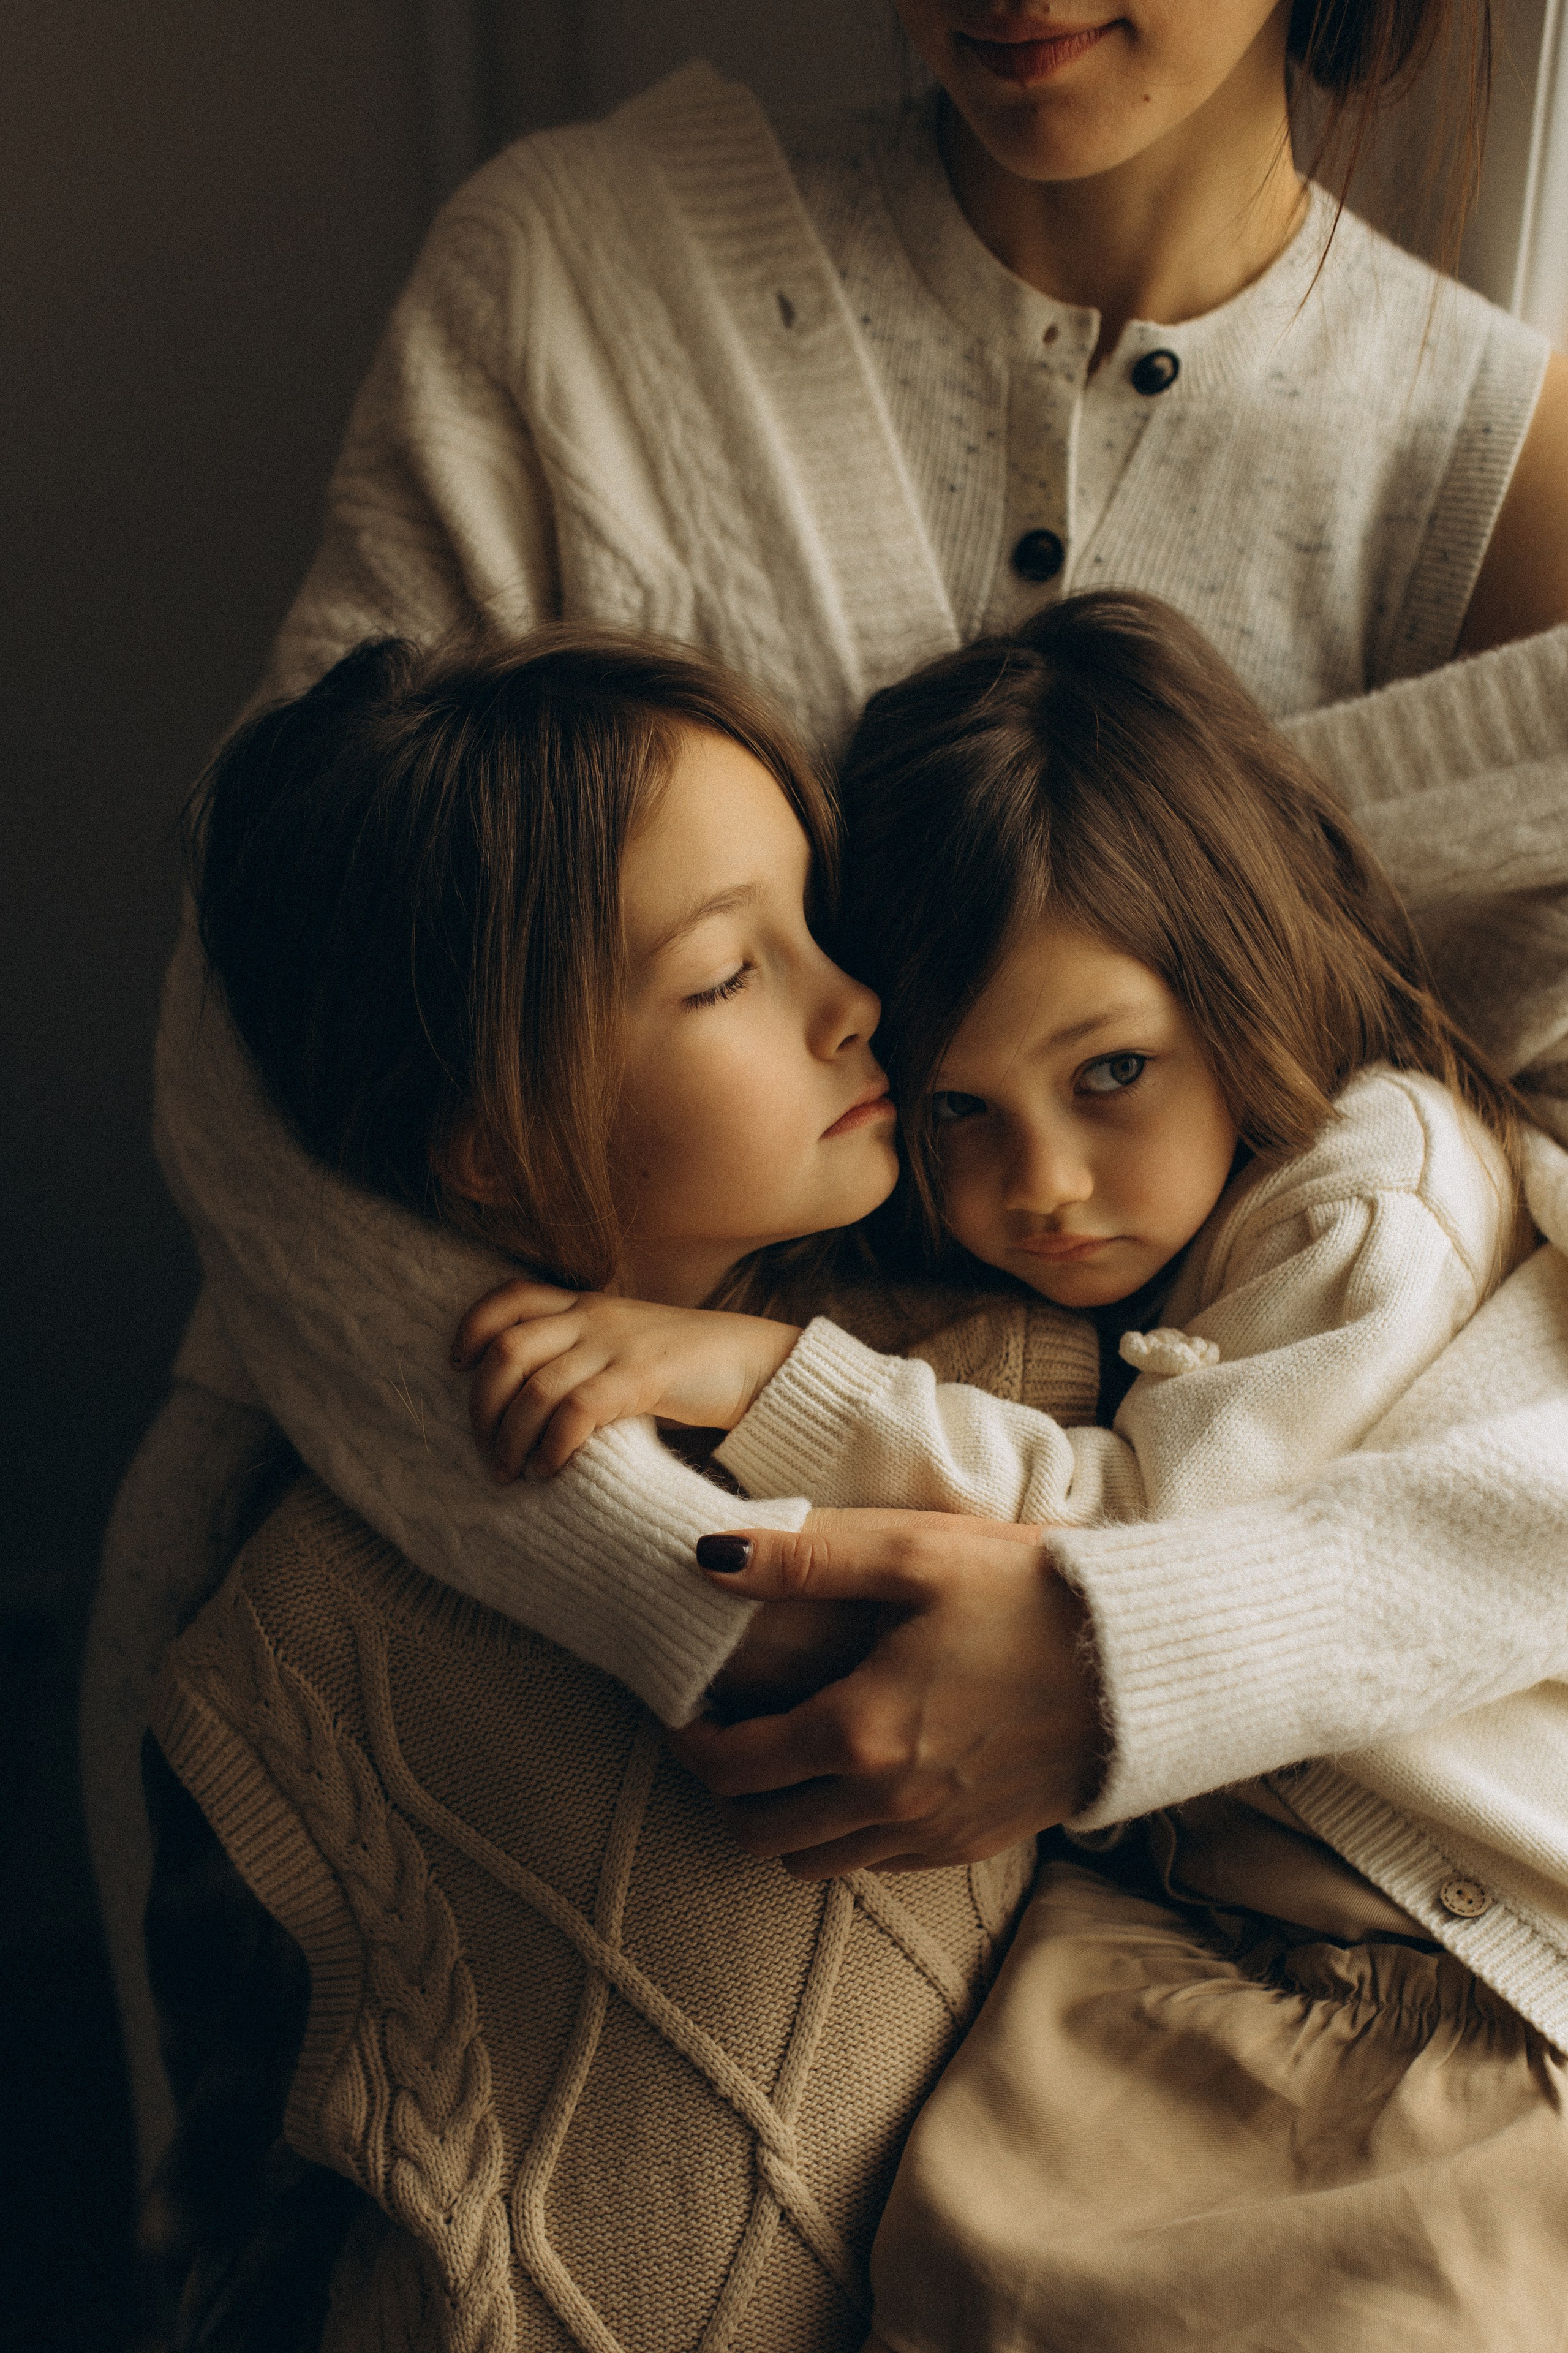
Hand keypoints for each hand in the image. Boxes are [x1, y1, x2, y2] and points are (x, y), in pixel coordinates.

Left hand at [450, 1277, 800, 1478]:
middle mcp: (594, 1317)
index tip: (455, 1366)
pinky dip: (553, 1444)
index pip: (510, 1298)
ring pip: (536, 1386)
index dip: (471, 1327)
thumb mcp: (623, 1346)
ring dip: (511, 1438)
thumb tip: (524, 1406)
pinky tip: (550, 1469)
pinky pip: (577, 1410)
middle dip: (483, 1406)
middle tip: (485, 1451)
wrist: (753, 1361)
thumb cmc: (684, 1365)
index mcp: (586, 1305)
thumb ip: (579, 1358)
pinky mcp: (643, 1375)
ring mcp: (617, 1344)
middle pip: (507, 1350)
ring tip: (511, 1473)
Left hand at [668, 1510, 1102, 1876]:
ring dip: (782, 1819)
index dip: (691, 1740)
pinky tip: (860, 1773)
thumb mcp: (913, 1552)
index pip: (732, 1765)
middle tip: (728, 1733)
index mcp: (857, 1732)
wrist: (1147, 1661)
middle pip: (759, 1830)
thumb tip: (708, 1560)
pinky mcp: (975, 1843)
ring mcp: (932, 1834)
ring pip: (813, 1862)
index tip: (687, 1708)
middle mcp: (885, 1802)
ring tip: (788, 1755)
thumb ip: (804, 1559)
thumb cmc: (1029, 1592)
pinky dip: (845, 1834)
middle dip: (727, 1788)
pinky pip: (877, 1864)